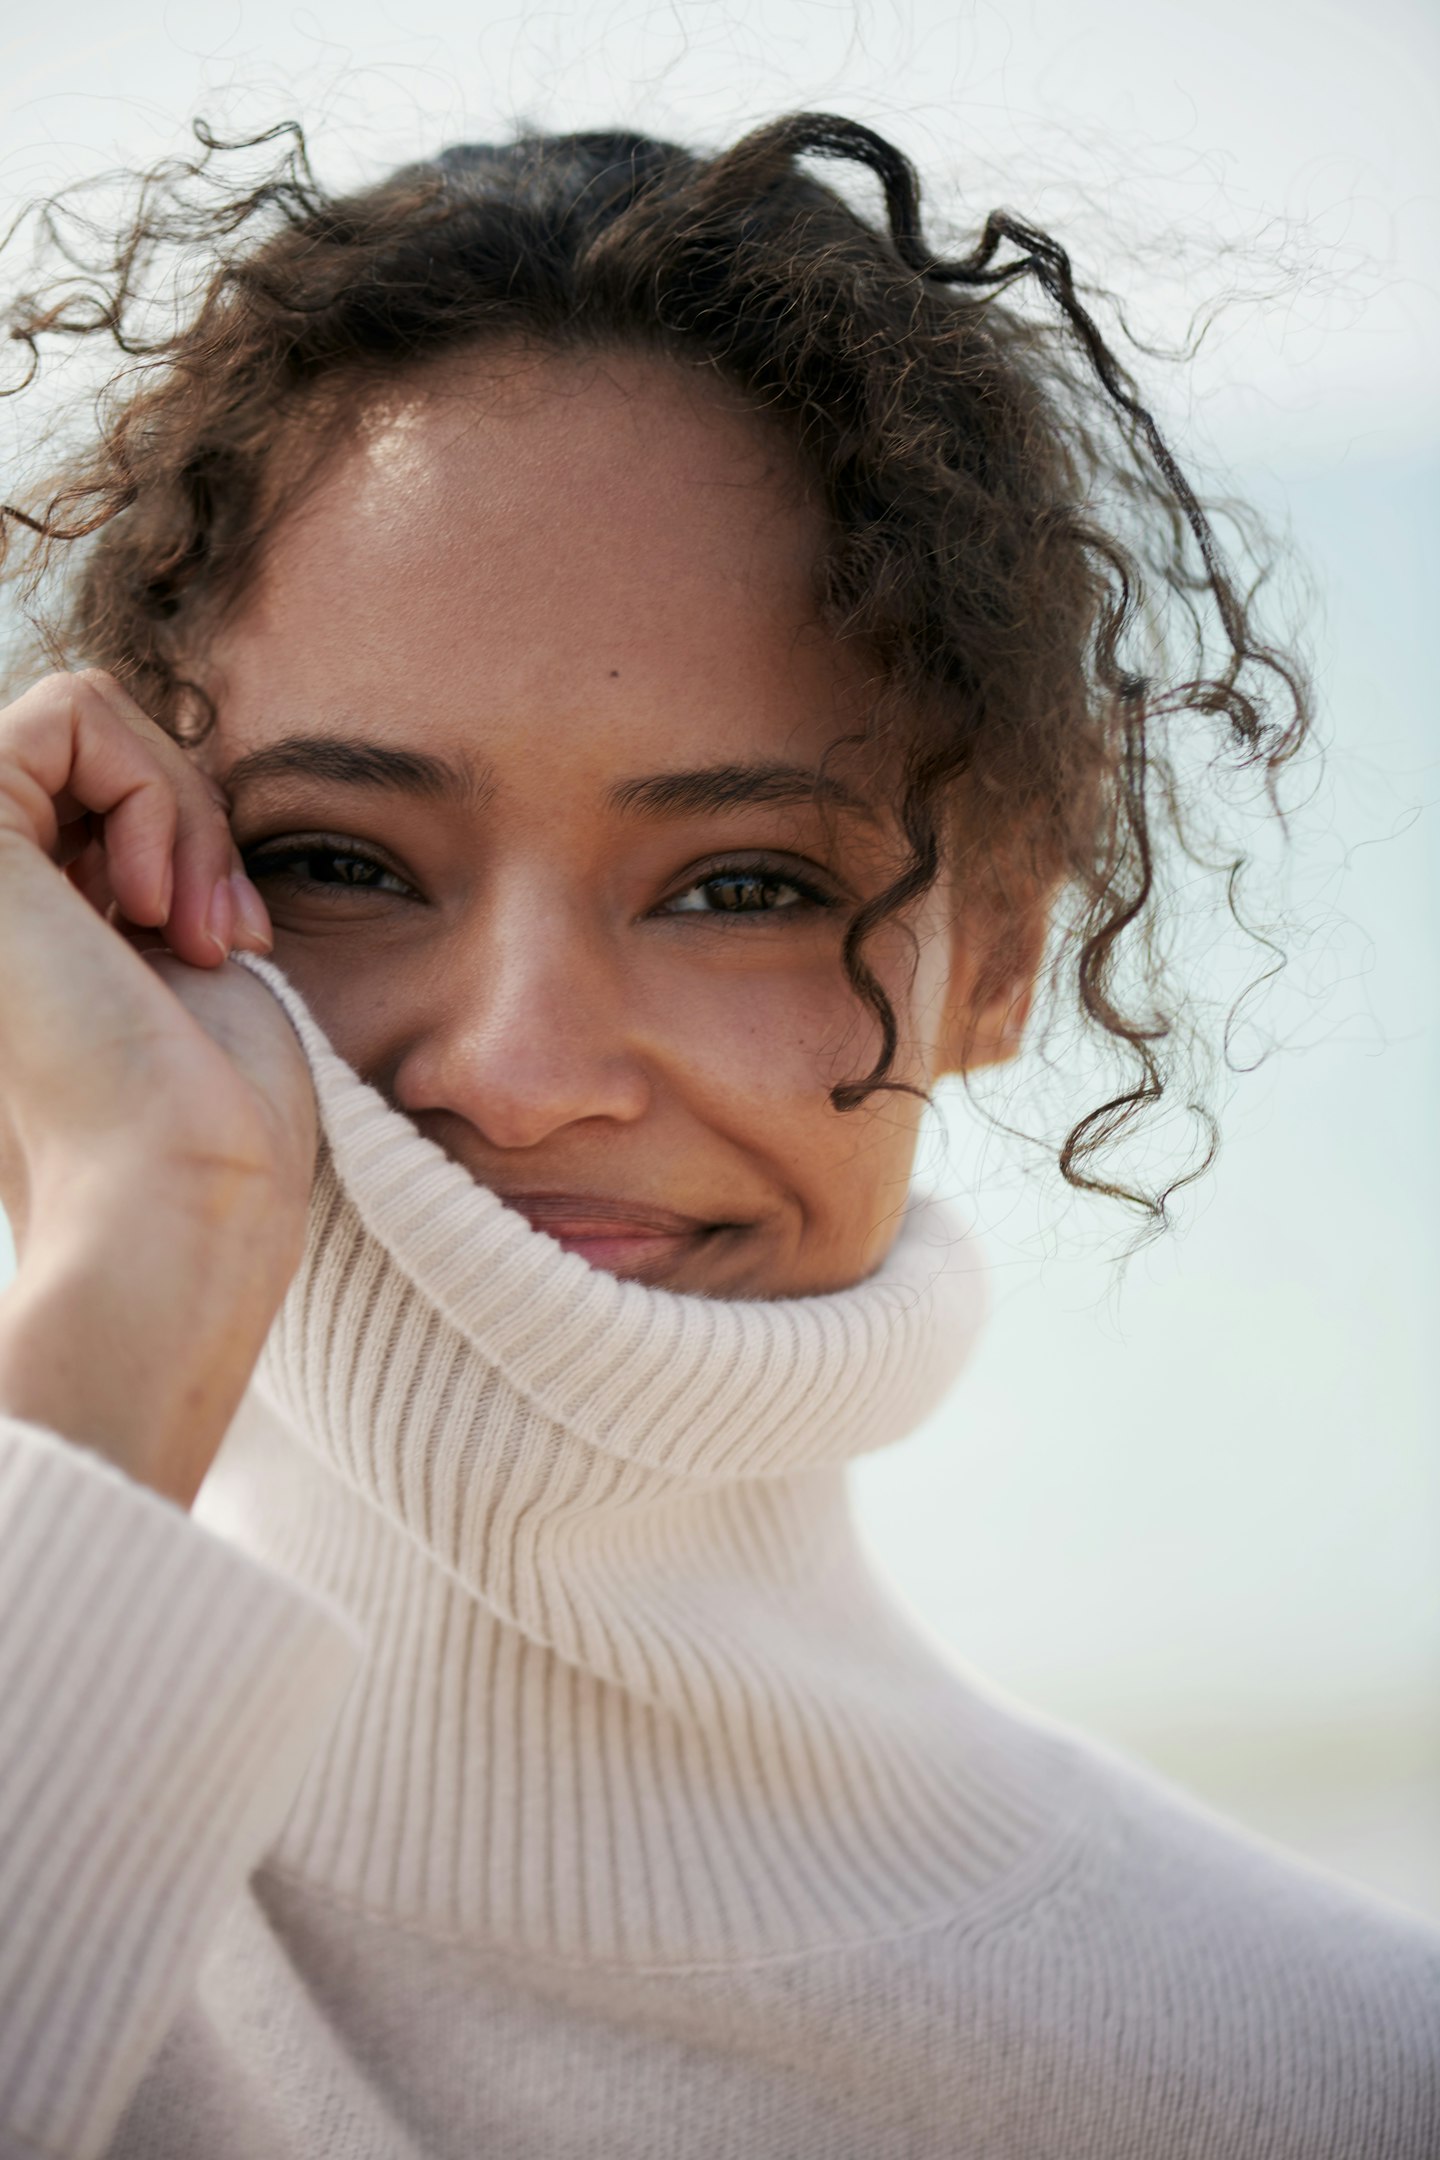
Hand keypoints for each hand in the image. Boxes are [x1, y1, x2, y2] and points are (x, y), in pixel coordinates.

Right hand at [0, 671, 316, 1504]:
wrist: (178, 1196)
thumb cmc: (203, 1114)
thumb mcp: (173, 947)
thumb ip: (134, 855)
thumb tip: (139, 760)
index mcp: (6, 920)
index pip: (91, 787)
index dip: (183, 839)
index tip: (228, 945)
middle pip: (89, 740)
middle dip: (189, 817)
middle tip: (223, 937)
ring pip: (83, 713)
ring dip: (181, 813)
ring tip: (193, 931)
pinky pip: (72, 710)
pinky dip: (153, 794)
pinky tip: (151, 910)